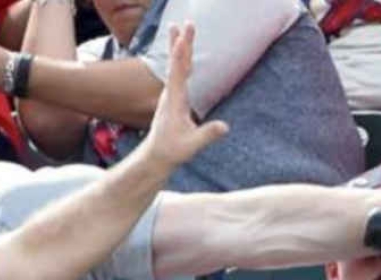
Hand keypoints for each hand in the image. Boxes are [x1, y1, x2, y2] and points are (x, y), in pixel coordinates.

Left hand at [140, 22, 228, 168]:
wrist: (156, 156)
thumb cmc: (172, 150)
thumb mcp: (192, 145)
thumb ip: (207, 134)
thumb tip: (224, 127)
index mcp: (175, 100)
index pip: (179, 73)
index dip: (182, 54)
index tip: (184, 37)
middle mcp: (171, 94)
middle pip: (177, 63)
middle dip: (181, 42)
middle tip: (185, 22)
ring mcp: (170, 95)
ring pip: (175, 66)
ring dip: (179, 47)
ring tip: (179, 30)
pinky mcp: (173, 99)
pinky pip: (178, 74)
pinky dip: (181, 60)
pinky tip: (183, 54)